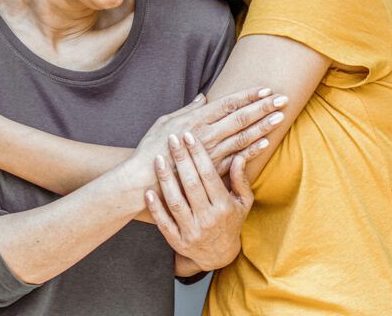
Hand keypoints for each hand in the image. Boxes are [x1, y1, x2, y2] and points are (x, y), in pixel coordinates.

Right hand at [135, 88, 286, 178]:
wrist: (144, 178)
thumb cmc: (151, 148)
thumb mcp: (165, 121)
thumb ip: (187, 109)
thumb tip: (203, 98)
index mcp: (196, 119)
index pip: (229, 103)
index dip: (249, 96)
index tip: (266, 89)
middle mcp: (207, 134)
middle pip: (241, 118)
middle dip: (263, 107)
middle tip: (282, 99)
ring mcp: (211, 152)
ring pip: (243, 136)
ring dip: (263, 126)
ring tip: (280, 118)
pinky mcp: (212, 169)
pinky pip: (236, 158)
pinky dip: (252, 150)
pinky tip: (265, 143)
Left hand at [146, 132, 259, 270]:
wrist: (219, 255)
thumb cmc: (231, 222)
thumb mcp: (243, 202)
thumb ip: (240, 180)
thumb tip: (239, 156)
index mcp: (224, 206)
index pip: (209, 175)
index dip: (198, 154)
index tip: (189, 136)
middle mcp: (208, 218)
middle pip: (191, 184)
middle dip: (181, 159)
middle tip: (172, 139)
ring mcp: (191, 231)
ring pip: (175, 202)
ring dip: (165, 179)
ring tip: (158, 158)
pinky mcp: (177, 241)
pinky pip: (163, 222)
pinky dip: (155, 207)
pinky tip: (148, 191)